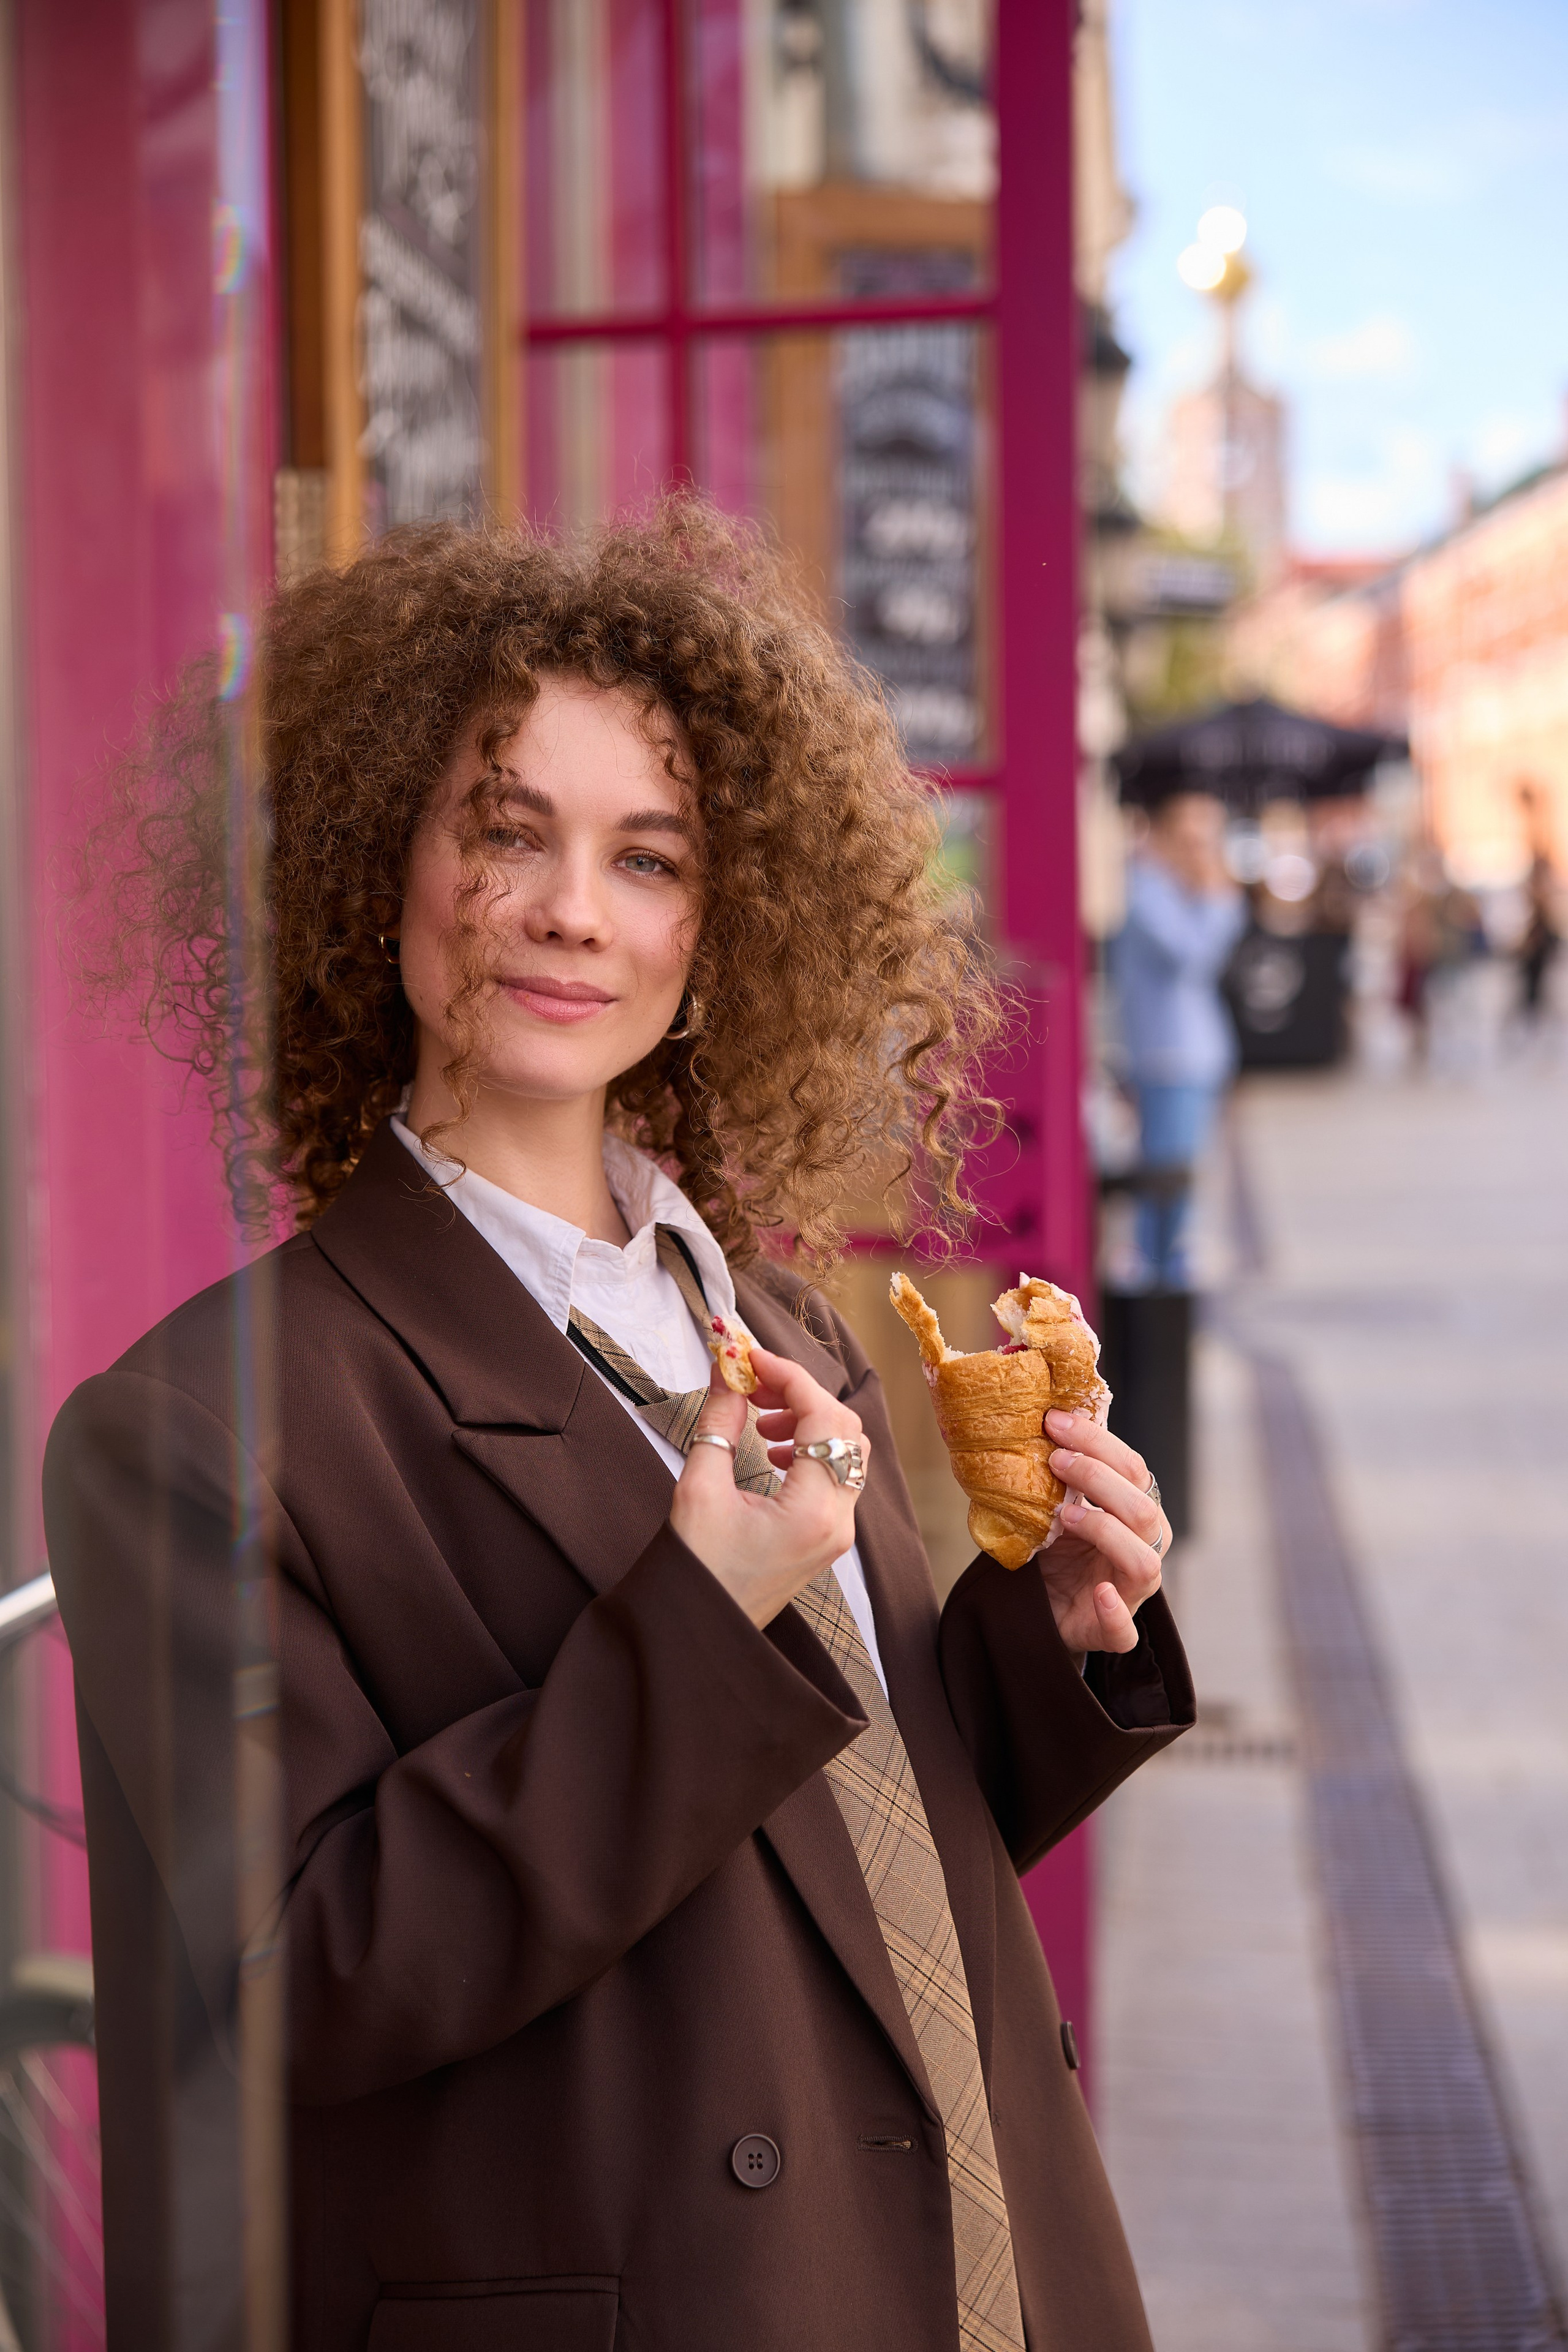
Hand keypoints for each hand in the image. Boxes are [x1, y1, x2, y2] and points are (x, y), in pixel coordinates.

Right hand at [668, 1346, 869, 1630]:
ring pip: (847, 1451)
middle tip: (753, 1383)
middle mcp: (838, 1522)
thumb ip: (719, 1423)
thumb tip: (729, 1371)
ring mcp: (837, 1532)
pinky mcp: (827, 1537)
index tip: (750, 1356)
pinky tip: (772, 1448)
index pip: (823, 1416)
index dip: (788, 1375)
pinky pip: (837, 1476)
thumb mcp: (698, 1490)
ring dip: (809, 1420)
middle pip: (844, 1429)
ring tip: (760, 1418)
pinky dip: (811, 1448)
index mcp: (813, 1512)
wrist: (701, 1631)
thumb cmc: (695, 1571)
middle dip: (800, 1394)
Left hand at [1036, 1409, 1168, 1655]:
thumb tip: (1040, 1418)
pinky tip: (1099, 1593)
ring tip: (1064, 1516)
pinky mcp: (1114, 1632)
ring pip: (1142, 1561)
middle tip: (1055, 1460)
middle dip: (1098, 1478)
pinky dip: (1114, 1611)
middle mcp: (1145, 1547)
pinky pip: (1124, 1629)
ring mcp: (1132, 1592)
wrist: (1045, 1606)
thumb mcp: (1059, 1505)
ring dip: (1104, 1531)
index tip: (1055, 1422)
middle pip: (1141, 1509)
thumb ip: (1062, 1473)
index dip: (1097, 1442)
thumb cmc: (1060, 1548)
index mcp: (1137, 1511)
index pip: (1133, 1468)